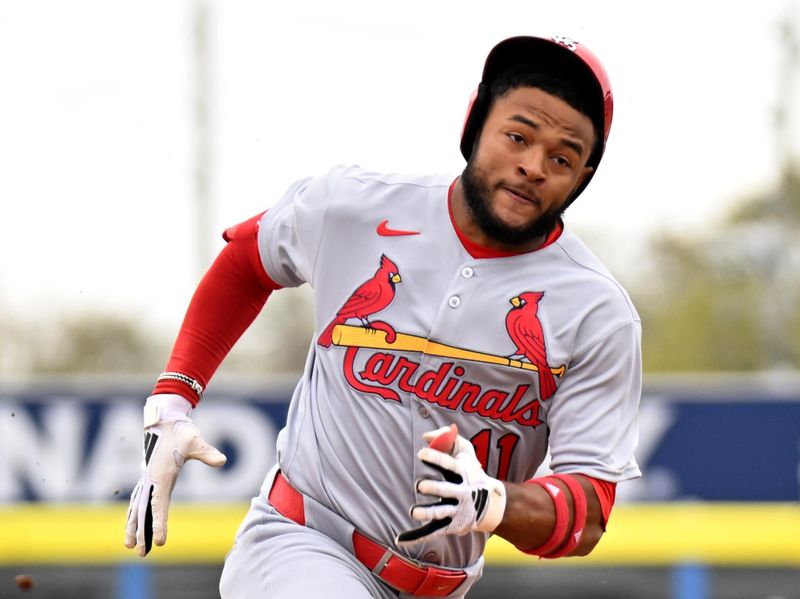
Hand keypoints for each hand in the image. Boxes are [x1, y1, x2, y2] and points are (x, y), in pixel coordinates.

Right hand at [124, 394, 226, 555]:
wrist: (163, 418)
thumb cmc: (180, 430)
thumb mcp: (195, 441)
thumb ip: (207, 453)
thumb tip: (222, 461)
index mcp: (161, 475)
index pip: (159, 505)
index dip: (159, 524)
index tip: (160, 541)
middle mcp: (150, 479)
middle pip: (143, 510)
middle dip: (141, 532)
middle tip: (140, 553)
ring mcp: (146, 478)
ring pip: (136, 506)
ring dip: (133, 526)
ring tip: (130, 546)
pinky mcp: (147, 476)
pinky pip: (138, 499)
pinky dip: (134, 513)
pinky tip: (133, 524)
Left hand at [396, 425, 505, 545]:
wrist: (490, 504)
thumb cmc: (471, 472)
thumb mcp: (465, 451)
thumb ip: (447, 438)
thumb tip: (425, 437)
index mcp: (463, 473)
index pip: (449, 465)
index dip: (435, 459)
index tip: (421, 453)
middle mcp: (460, 492)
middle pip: (445, 490)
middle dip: (434, 488)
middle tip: (421, 485)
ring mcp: (455, 510)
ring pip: (439, 513)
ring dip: (427, 513)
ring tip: (414, 512)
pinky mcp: (449, 525)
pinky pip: (431, 531)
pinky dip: (416, 536)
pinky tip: (400, 539)